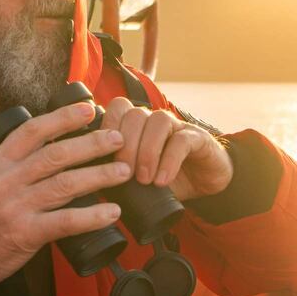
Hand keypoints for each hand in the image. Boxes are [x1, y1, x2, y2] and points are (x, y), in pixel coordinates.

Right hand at [0, 102, 129, 288]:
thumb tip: (56, 147)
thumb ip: (16, 164)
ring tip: (123, 171)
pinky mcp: (25, 233)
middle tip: (117, 139)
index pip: (32, 131)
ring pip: (64, 184)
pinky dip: (91, 216)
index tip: (88, 110)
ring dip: (99, 176)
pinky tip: (112, 213)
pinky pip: (64, 222)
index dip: (62, 118)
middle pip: (55, 155)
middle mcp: (6, 180)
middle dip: (91, 144)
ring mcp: (15, 206)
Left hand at [100, 98, 232, 200]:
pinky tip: (162, 181)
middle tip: (125, 174)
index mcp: (138, 125)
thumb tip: (93, 187)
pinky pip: (181, 141)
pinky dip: (169, 161)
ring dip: (148, 152)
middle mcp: (155, 120)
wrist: (204, 183)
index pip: (118, 108)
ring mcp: (177, 126)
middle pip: (135, 114)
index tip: (103, 156)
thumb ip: (118, 175)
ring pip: (158, 121)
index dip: (108, 126)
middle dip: (126, 146)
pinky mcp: (197, 138)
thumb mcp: (137, 179)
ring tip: (144, 180)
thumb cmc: (164, 178)